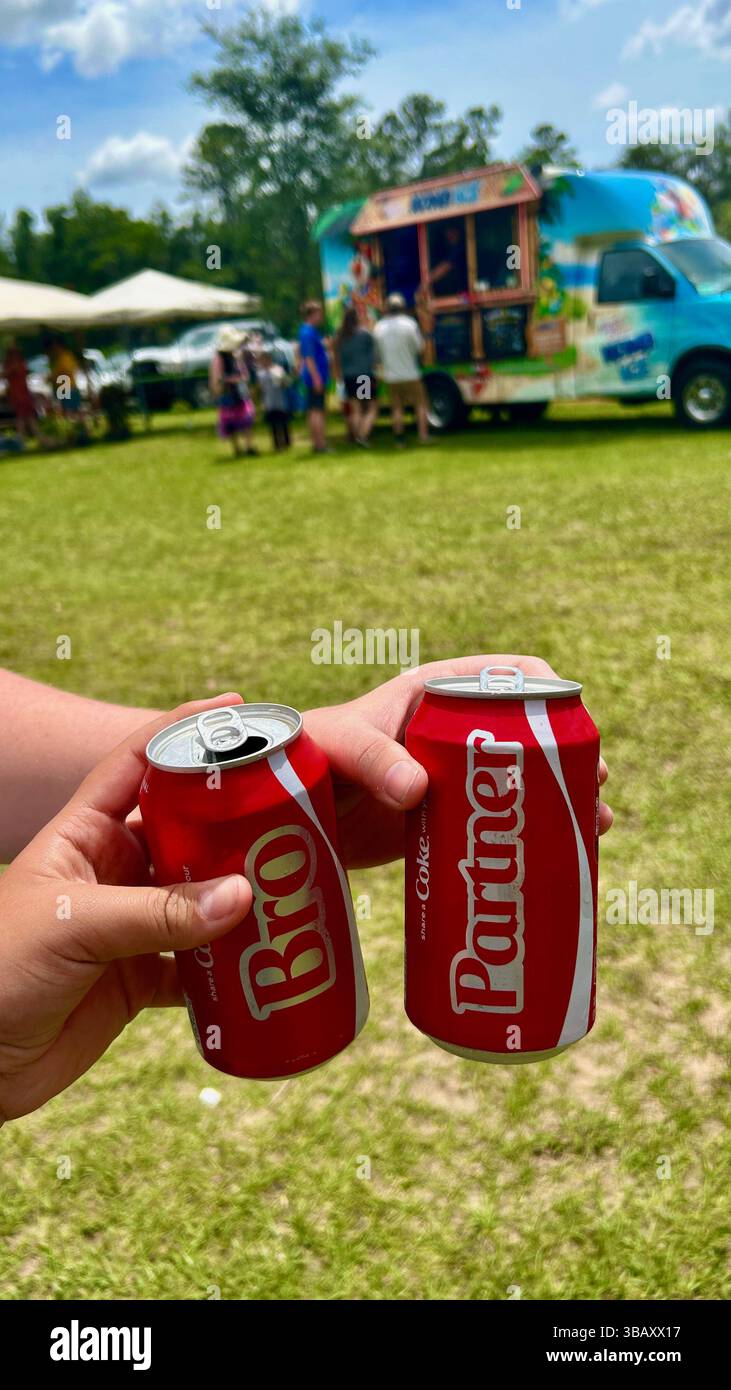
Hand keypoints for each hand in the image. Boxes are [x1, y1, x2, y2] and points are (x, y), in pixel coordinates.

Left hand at [0, 695, 250, 1122]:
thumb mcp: (74, 926)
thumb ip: (158, 912)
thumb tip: (244, 896)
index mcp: (85, 834)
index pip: (139, 762)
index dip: (185, 730)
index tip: (238, 709)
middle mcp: (112, 871)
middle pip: (186, 829)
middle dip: (235, 822)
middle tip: (291, 813)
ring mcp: (129, 924)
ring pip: (201, 897)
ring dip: (242, 897)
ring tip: (294, 887)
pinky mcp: (139, 979)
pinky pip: (200, 963)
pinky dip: (233, 965)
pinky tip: (266, 962)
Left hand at [305, 654, 612, 868]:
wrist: (279, 814)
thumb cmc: (304, 755)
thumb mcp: (338, 745)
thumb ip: (373, 758)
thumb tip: (418, 789)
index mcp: (436, 694)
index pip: (508, 676)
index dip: (548, 694)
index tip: (574, 725)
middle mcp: (453, 734)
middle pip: (530, 734)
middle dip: (569, 756)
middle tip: (594, 784)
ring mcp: (454, 781)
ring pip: (523, 783)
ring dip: (561, 800)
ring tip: (594, 825)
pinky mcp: (447, 825)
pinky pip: (498, 828)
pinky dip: (531, 841)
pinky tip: (561, 861)